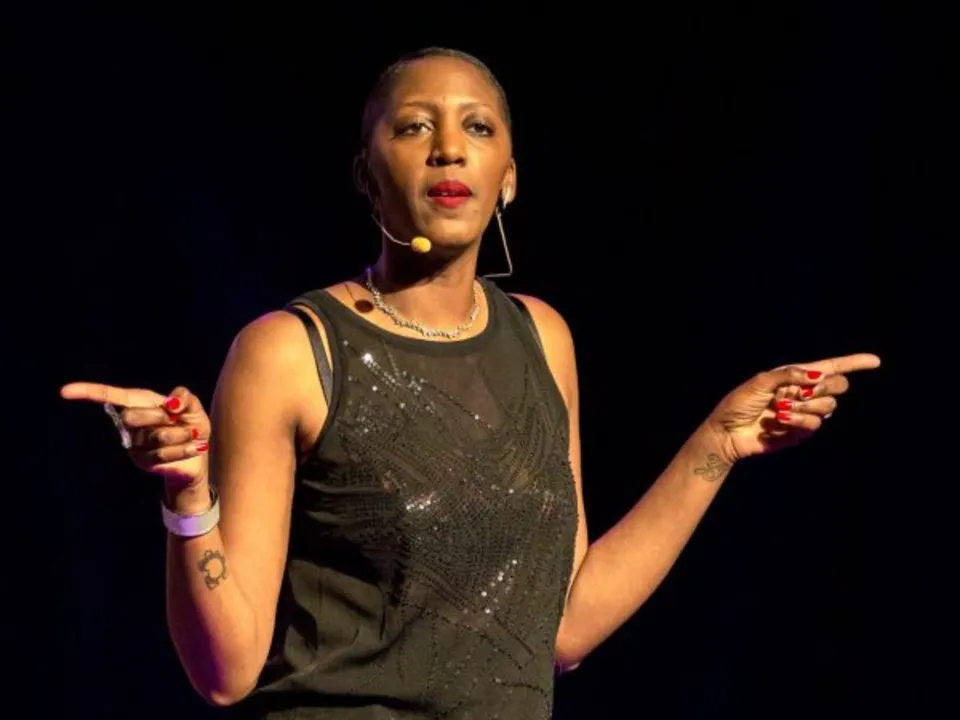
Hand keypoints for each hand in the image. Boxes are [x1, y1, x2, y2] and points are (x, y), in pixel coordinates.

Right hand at [60, 382, 210, 488]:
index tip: (65, 391)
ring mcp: (134, 444)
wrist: (199, 455)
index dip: (88, 392)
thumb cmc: (191, 425)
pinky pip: (162, 453)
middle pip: (132, 416)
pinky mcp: (143, 461)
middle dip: (162, 418)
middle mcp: (131, 423)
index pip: (111, 396)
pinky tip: (195, 447)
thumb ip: (185, 398)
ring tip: (192, 435)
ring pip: (154, 436)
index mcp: (140, 403)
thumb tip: (172, 402)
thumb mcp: (194, 408)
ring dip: (181, 435)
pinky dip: (184, 449)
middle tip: (179, 421)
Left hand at [706, 353, 880, 462]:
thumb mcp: (760, 381)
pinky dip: (798, 421)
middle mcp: (804, 392)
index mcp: (795, 375)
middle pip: (838, 386)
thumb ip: (788, 375)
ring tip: (780, 410)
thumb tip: (815, 375)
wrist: (728, 432)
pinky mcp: (801, 432)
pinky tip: (780, 422)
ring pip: (829, 407)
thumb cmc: (738, 403)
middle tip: (801, 392)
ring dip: (805, 407)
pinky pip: (815, 424)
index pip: (831, 367)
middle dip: (824, 387)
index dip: (854, 363)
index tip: (875, 361)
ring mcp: (805, 413)